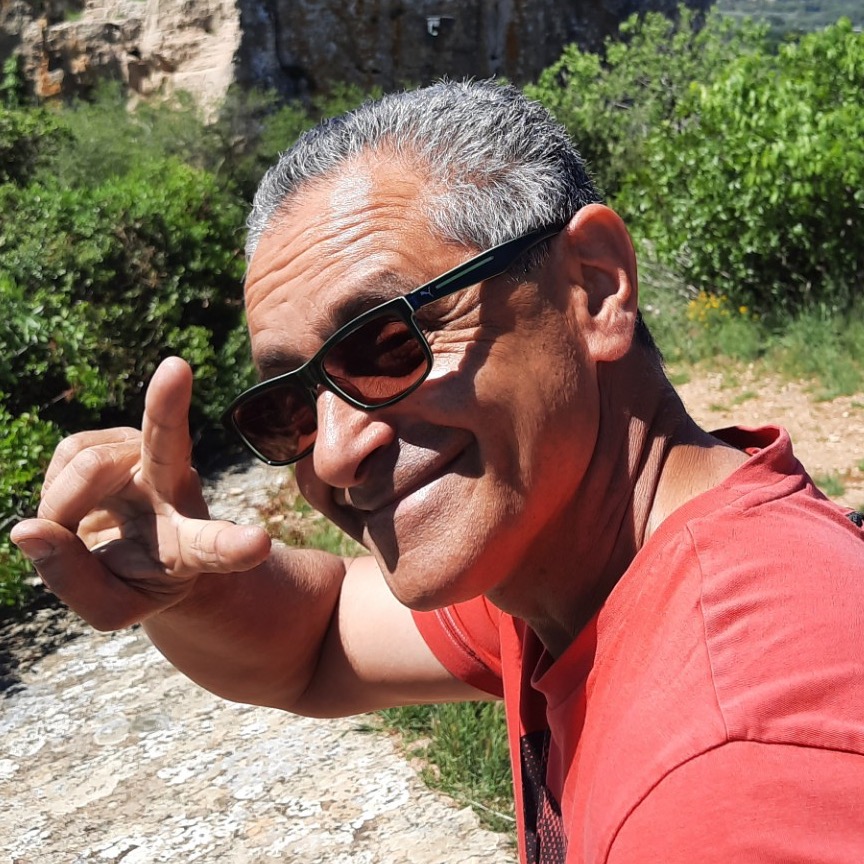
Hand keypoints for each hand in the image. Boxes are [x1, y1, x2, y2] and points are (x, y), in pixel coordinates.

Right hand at [10, 357, 271, 629]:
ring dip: (60, 503)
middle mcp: (179, 490)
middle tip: (176, 368)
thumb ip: (71, 579)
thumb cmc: (140, 581)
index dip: (231, 547)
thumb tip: (26, 529)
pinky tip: (78, 505)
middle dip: (167, 407)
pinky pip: (69, 452)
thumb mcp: (111, 606)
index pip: (214, 547)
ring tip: (77, 530)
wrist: (151, 549)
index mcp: (193, 546)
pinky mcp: (122, 439)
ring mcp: (152, 457)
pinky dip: (56, 487)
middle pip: (170, 445)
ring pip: (86, 463)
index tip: (257, 544)